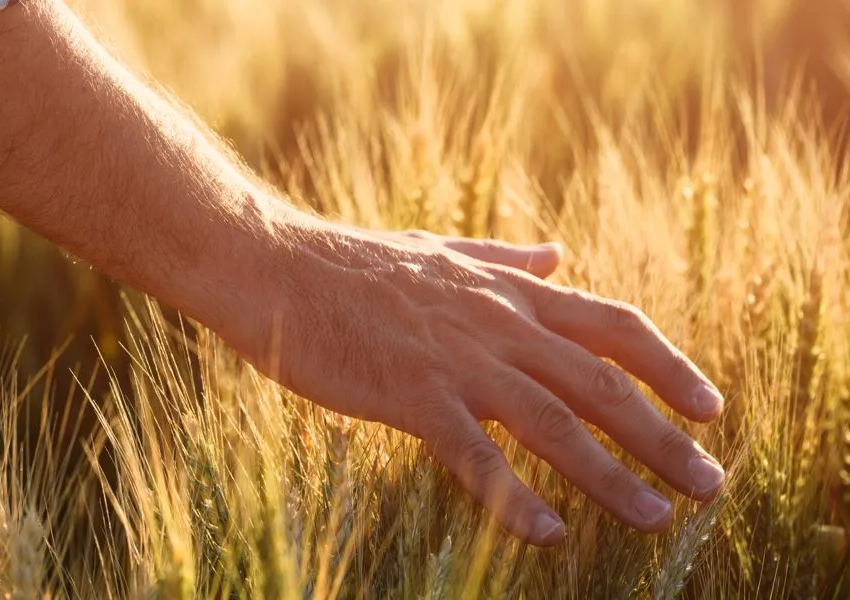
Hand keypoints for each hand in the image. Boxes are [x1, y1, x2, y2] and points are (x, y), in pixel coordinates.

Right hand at [228, 218, 724, 545]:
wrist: (277, 266)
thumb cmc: (351, 265)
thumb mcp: (441, 252)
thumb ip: (503, 260)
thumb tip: (557, 253)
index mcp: (506, 293)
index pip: (612, 326)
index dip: (669, 367)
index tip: (711, 407)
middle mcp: (496, 325)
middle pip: (600, 383)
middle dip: (662, 435)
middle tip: (709, 484)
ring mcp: (457, 360)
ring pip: (553, 422)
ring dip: (610, 474)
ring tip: (654, 519)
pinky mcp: (411, 394)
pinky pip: (474, 454)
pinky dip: (514, 496)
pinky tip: (548, 535)